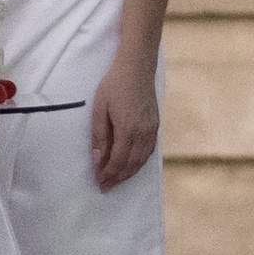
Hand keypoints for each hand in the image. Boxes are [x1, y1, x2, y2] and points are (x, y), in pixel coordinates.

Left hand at [89, 57, 159, 192]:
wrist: (136, 68)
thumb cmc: (114, 85)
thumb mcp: (100, 109)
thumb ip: (99, 136)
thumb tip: (98, 159)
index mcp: (128, 130)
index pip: (118, 161)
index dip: (108, 173)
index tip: (99, 181)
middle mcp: (143, 133)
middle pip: (131, 165)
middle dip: (118, 178)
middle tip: (106, 186)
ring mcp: (152, 130)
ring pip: (142, 160)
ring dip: (129, 173)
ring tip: (117, 179)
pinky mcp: (155, 126)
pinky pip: (149, 151)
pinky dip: (139, 162)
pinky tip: (131, 164)